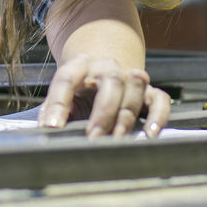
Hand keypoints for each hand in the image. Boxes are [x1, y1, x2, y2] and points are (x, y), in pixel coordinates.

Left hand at [38, 55, 170, 138]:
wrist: (103, 69)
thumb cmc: (79, 90)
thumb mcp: (62, 96)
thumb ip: (53, 111)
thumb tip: (47, 133)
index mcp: (79, 66)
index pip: (67, 78)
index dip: (57, 103)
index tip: (52, 127)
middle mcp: (107, 67)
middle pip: (110, 82)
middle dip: (102, 113)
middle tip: (93, 138)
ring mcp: (130, 76)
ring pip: (135, 88)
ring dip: (126, 116)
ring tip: (117, 141)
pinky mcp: (149, 91)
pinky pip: (160, 99)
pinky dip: (158, 117)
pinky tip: (150, 135)